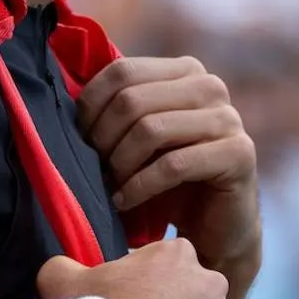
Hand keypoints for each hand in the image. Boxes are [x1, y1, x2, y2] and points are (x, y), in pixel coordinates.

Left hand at [75, 55, 261, 292]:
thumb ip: (116, 110)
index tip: (80, 141)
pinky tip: (125, 202)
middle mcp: (210, 86)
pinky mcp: (239, 154)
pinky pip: (173, 165)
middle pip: (132, 100)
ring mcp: (228, 118)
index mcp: (185, 70)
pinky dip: (139, 187)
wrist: (215, 228)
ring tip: (110, 187)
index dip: (90, 107)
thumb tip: (60, 96)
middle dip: (103, 140)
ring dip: (120, 165)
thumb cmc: (168, 181)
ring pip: (151, 130)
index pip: (121, 71)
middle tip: (94, 170)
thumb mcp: (139, 137)